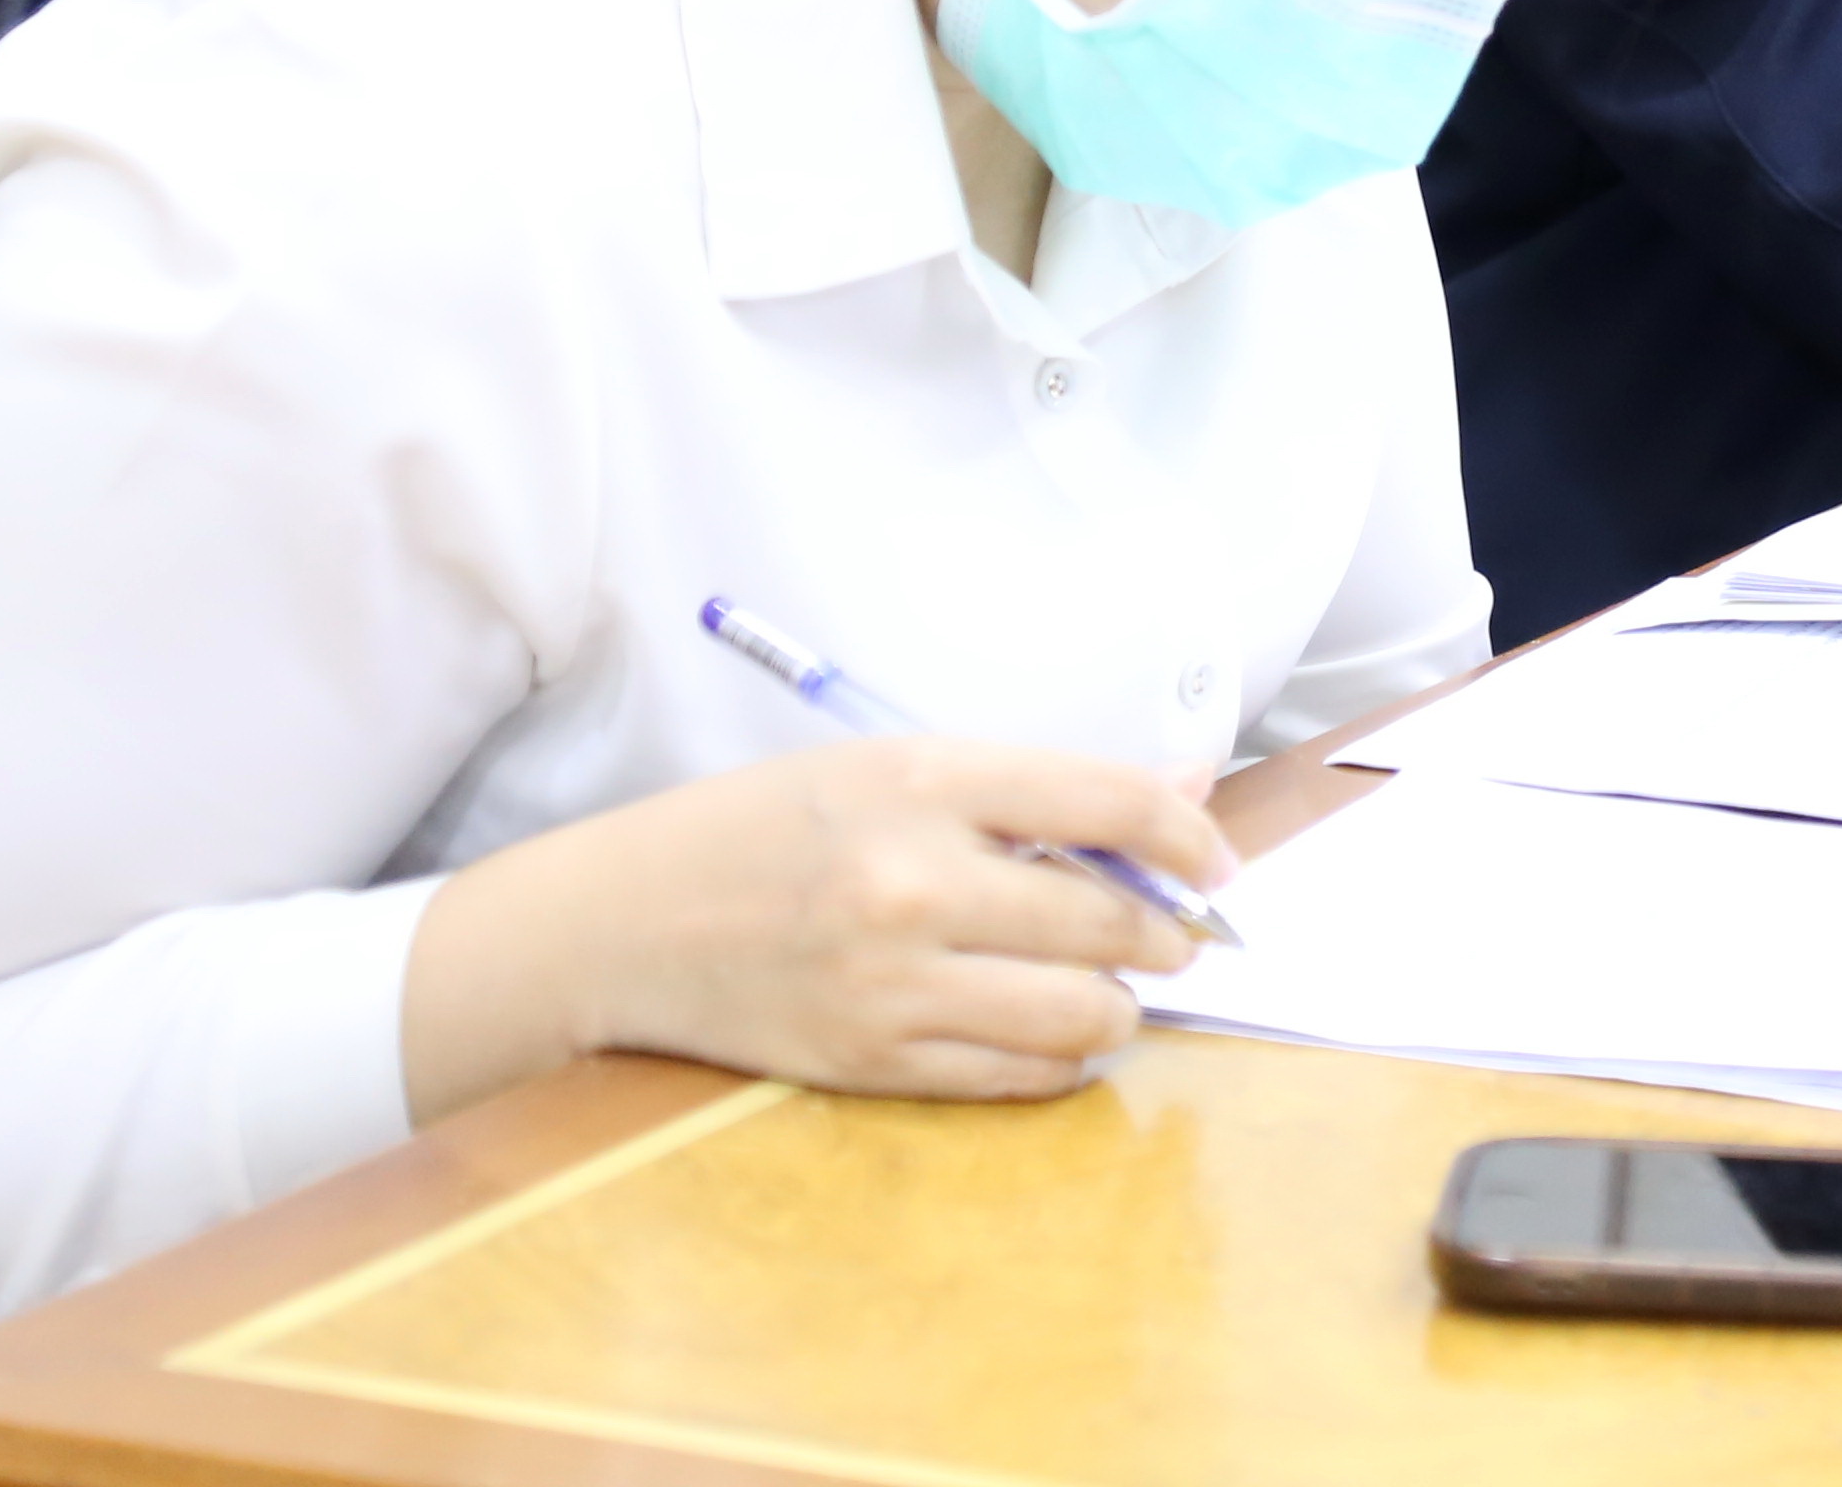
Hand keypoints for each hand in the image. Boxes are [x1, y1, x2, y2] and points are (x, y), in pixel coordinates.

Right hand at [401, 738, 1238, 1124]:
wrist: (623, 921)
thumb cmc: (764, 828)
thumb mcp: (892, 766)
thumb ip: (1034, 786)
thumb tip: (1177, 796)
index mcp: (919, 781)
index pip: (1105, 803)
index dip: (1187, 836)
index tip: (1217, 861)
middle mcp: (911, 881)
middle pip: (1107, 919)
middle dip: (1164, 933)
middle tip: (1172, 933)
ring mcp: (891, 983)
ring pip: (1080, 1013)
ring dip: (1123, 1005)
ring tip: (1114, 988)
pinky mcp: (872, 1062)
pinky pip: (1020, 1076)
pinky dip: (1064, 1059)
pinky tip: (1058, 1032)